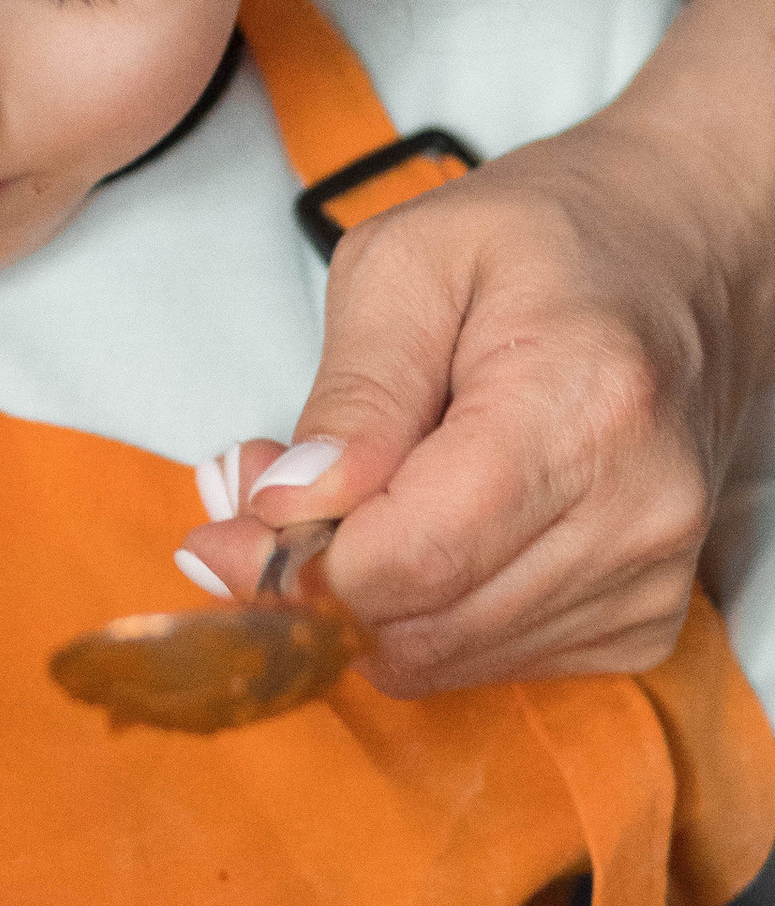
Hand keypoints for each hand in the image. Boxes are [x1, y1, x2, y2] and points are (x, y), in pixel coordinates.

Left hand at [178, 96, 758, 692]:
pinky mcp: (644, 615)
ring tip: (342, 497)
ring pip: (449, 658)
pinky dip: (429, 612)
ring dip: (366, 599)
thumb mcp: (407, 263)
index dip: (294, 566)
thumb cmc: (544, 243)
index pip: (414, 558)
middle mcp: (634, 510)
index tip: (227, 526)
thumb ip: (351, 394)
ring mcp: (651, 574)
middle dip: (314, 582)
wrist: (679, 260)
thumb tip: (289, 506)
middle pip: (425, 625)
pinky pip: (494, 661)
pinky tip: (417, 528)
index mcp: (579, 407)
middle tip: (264, 503)